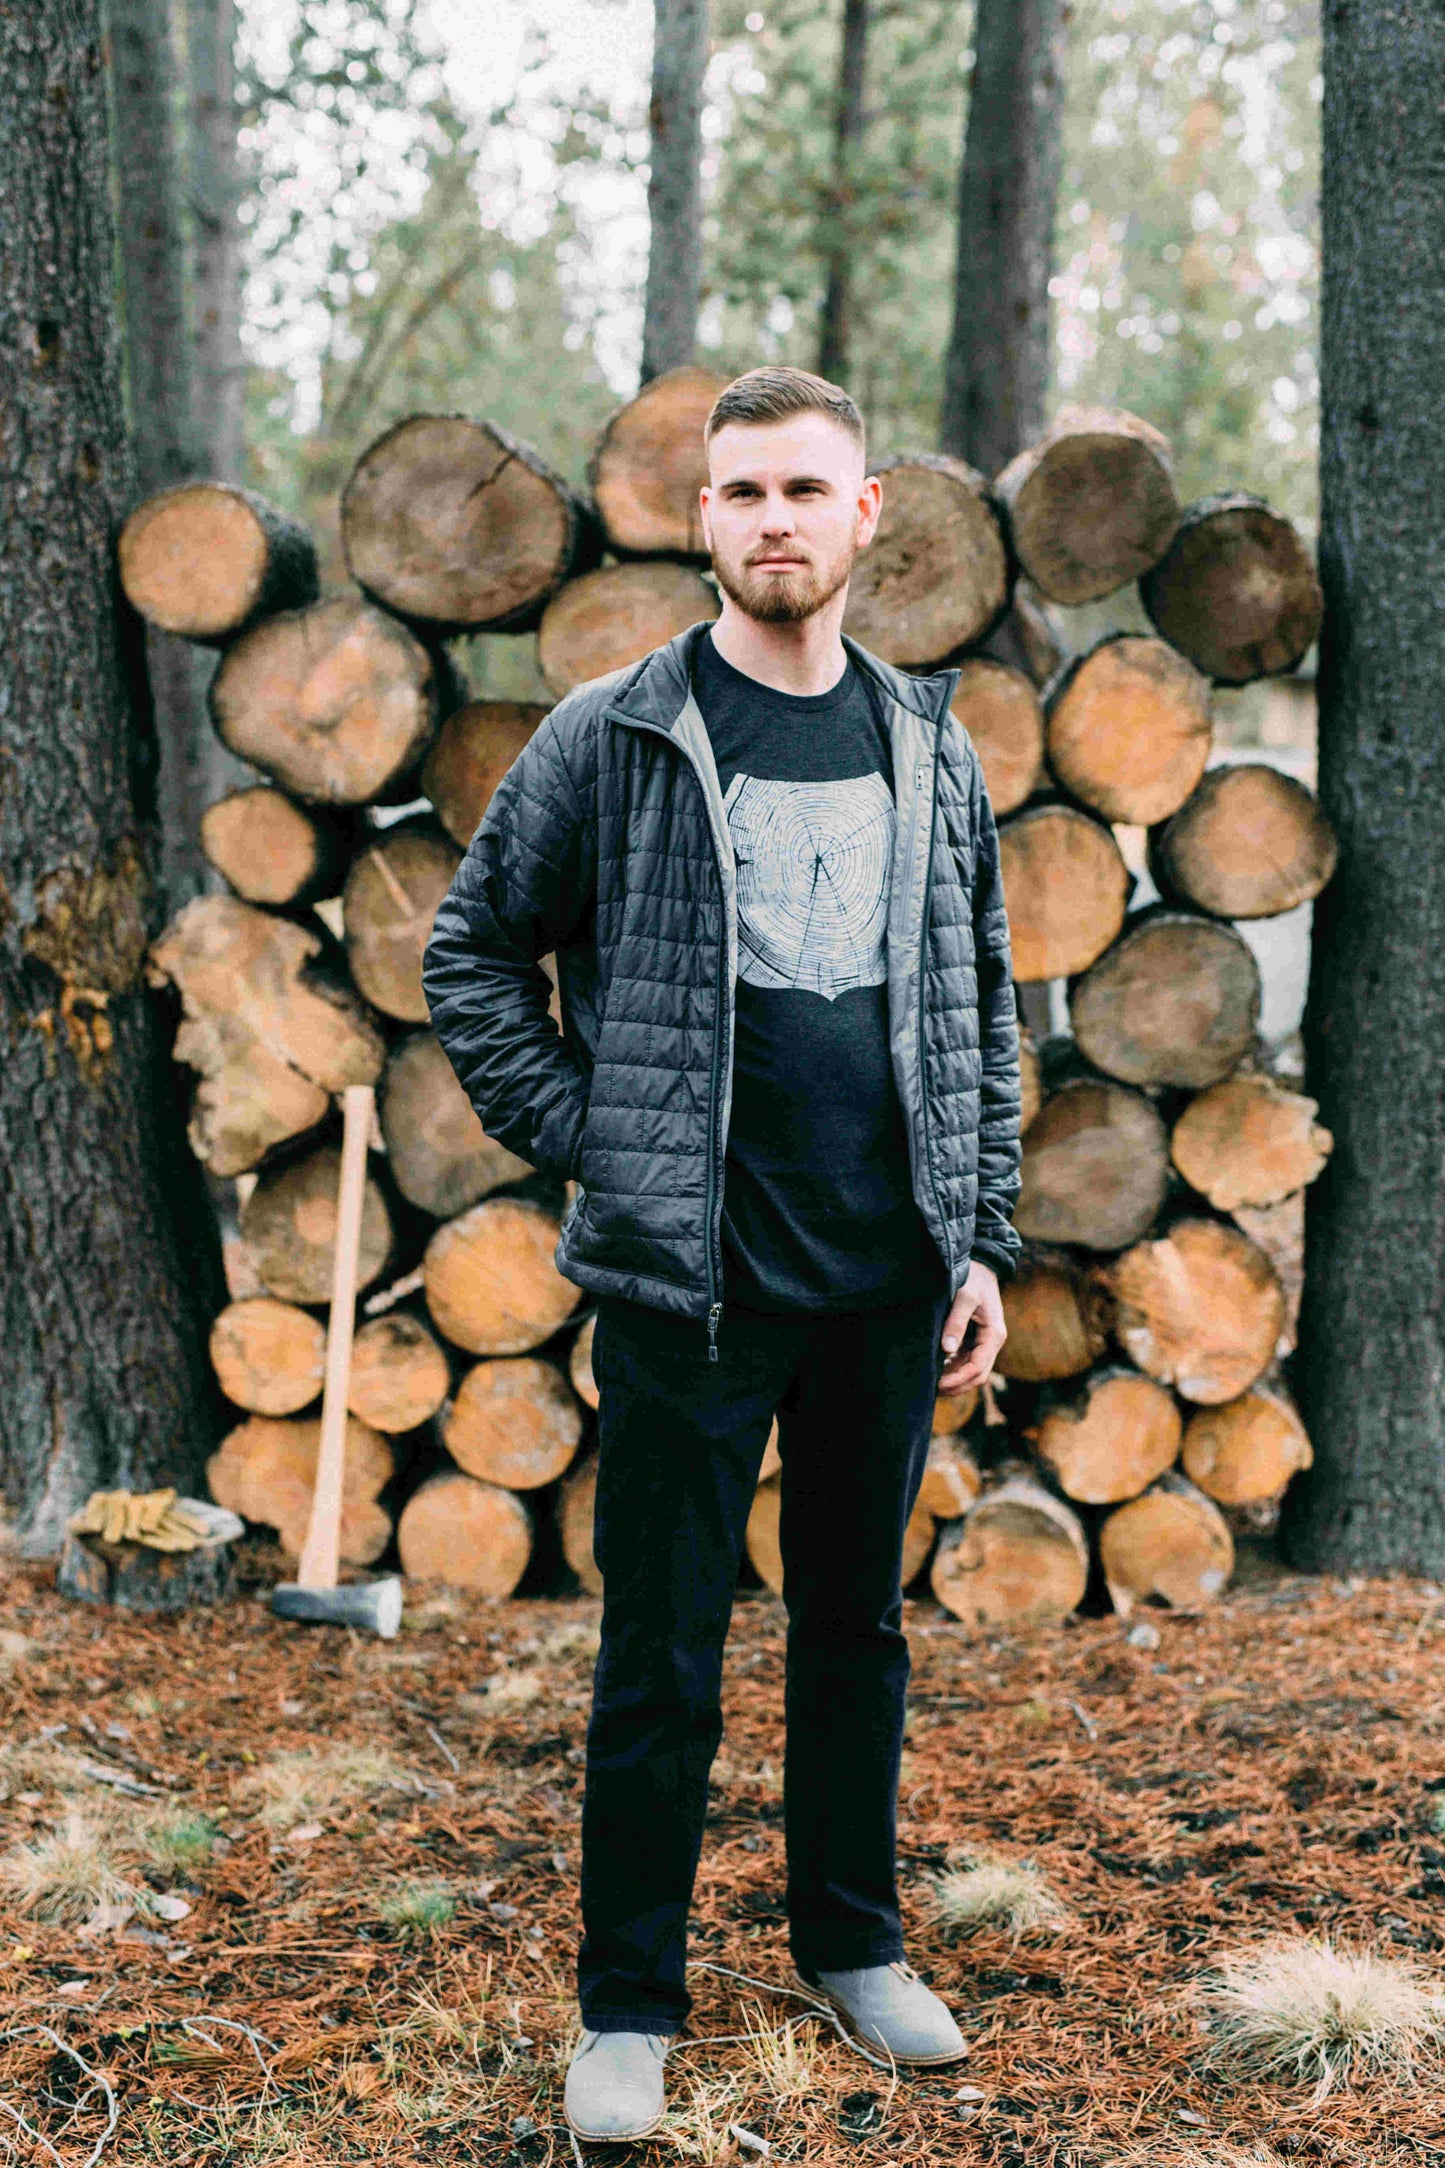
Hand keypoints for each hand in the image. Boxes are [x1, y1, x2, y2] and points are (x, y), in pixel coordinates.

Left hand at [938, 1260, 1005, 1393]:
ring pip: (971, 1371)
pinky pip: (964, 1361)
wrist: (981, 1265)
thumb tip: (947, 1349)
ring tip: (930, 1384)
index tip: (939, 1384)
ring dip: (954, 1380)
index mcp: (994, 1335)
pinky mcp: (975, 1339)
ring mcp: (984, 1342)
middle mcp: (992, 1342)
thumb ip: (956, 1321)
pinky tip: (935, 1370)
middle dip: (956, 1386)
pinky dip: (952, 1369)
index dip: (959, 1380)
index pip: (978, 1367)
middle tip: (932, 1391)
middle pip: (977, 1375)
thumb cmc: (974, 1278)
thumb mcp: (965, 1296)